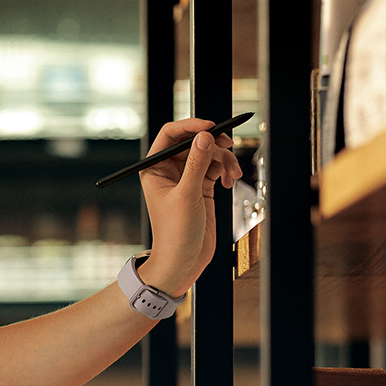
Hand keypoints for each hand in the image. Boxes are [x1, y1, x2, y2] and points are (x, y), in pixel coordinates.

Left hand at [137, 118, 242, 295]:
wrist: (184, 260)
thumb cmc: (175, 233)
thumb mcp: (187, 195)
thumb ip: (197, 164)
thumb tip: (204, 136)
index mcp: (154, 169)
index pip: (171, 135)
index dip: (191, 126)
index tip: (211, 126)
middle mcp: (168, 170)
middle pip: (194, 141)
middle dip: (213, 143)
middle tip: (228, 146)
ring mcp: (186, 178)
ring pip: (209, 153)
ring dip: (224, 159)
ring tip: (231, 174)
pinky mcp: (202, 186)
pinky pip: (216, 166)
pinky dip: (226, 170)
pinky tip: (229, 181)